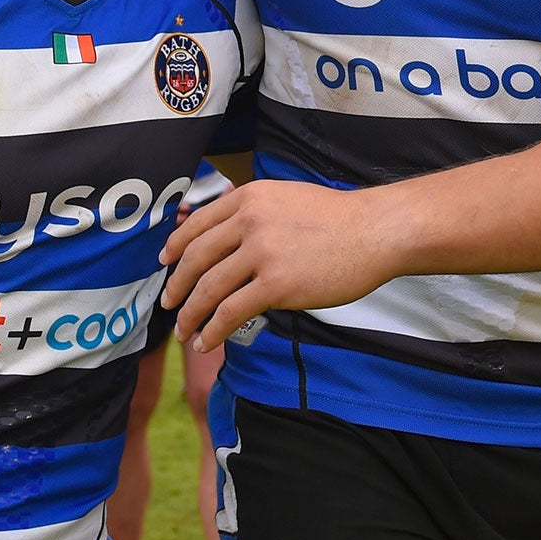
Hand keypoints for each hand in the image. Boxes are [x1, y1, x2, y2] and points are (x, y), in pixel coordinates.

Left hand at [160, 181, 402, 351]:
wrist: (375, 231)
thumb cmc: (337, 219)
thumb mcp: (286, 198)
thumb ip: (254, 212)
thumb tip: (225, 236)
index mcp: (248, 198)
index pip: (197, 225)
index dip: (175, 247)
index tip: (165, 263)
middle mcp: (248, 221)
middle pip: (195, 258)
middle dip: (176, 286)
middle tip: (169, 304)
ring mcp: (261, 253)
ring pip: (208, 289)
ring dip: (191, 315)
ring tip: (185, 332)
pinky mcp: (276, 284)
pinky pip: (230, 312)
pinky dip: (212, 331)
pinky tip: (207, 341)